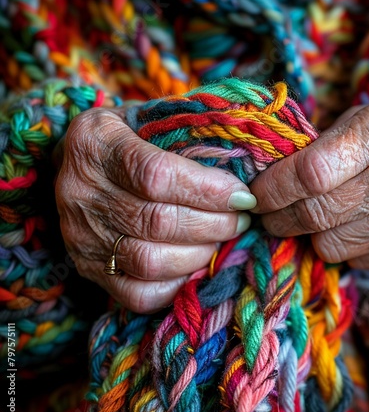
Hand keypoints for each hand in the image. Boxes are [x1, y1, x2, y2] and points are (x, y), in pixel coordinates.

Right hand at [55, 107, 255, 312]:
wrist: (80, 164)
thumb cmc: (129, 138)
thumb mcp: (149, 119)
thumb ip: (188, 132)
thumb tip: (245, 160)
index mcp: (95, 142)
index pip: (157, 175)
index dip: (207, 190)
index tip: (242, 196)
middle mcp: (80, 191)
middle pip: (158, 222)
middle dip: (214, 224)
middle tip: (240, 219)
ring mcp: (80, 235)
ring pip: (150, 261)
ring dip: (200, 254)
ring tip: (221, 238)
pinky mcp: (88, 268)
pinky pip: (137, 293)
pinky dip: (176, 284)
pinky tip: (195, 263)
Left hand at [250, 93, 368, 267]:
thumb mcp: (368, 117)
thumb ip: (322, 147)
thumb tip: (270, 178)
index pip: (310, 173)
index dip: (272, 188)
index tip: (254, 192)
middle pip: (314, 215)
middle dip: (275, 218)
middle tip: (264, 211)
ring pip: (328, 246)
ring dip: (306, 234)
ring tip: (307, 215)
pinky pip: (355, 259)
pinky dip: (339, 245)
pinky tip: (346, 224)